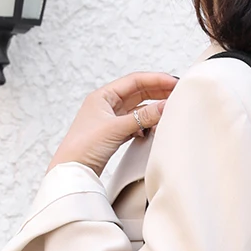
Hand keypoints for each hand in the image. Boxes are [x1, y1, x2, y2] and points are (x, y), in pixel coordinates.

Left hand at [47, 72, 177, 176]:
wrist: (72, 169)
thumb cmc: (84, 146)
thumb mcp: (117, 128)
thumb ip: (143, 117)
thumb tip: (165, 106)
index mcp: (103, 95)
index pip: (135, 81)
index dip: (156, 80)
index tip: (174, 83)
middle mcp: (106, 105)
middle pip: (138, 93)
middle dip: (158, 92)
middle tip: (178, 94)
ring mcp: (110, 119)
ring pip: (138, 109)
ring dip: (153, 109)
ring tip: (170, 111)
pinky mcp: (114, 134)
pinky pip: (136, 124)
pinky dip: (147, 124)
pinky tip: (154, 128)